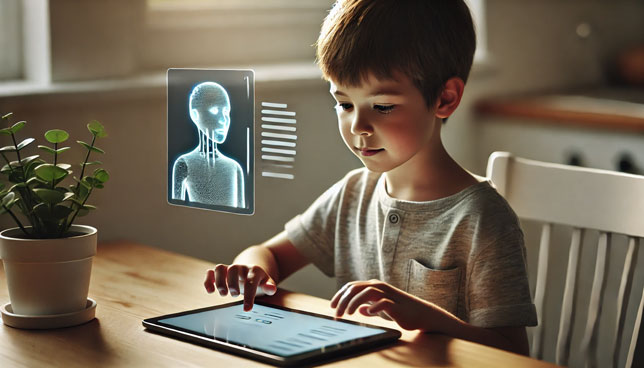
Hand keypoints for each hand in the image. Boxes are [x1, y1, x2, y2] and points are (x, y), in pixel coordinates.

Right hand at [204, 264, 276, 310]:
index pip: (251, 281)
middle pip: (233, 269)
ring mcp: (229, 269)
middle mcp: (240, 268)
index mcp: (254, 271)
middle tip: (235, 295)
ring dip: (219, 281)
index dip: (249, 295)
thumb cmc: (259, 281)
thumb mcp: (267, 283)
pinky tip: (210, 291)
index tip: (247, 309)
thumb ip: (270, 286)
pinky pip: (210, 272)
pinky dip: (208, 280)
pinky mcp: (220, 273)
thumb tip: (271, 289)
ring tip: (223, 294)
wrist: (252, 271)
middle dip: (232, 283)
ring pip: (220, 268)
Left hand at [330, 279, 445, 330]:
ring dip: (354, 302)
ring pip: (367, 292)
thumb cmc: (400, 310)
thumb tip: (361, 310)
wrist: (421, 314)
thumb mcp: (381, 308)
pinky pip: (382, 302)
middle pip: (356, 288)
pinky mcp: (395, 305)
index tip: (332, 306)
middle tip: (336, 313)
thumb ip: (370, 306)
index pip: (352, 286)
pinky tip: (368, 313)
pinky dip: (374, 307)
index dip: (340, 295)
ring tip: (348, 314)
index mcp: (374, 286)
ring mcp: (387, 294)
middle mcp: (379, 287)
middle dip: (343, 300)